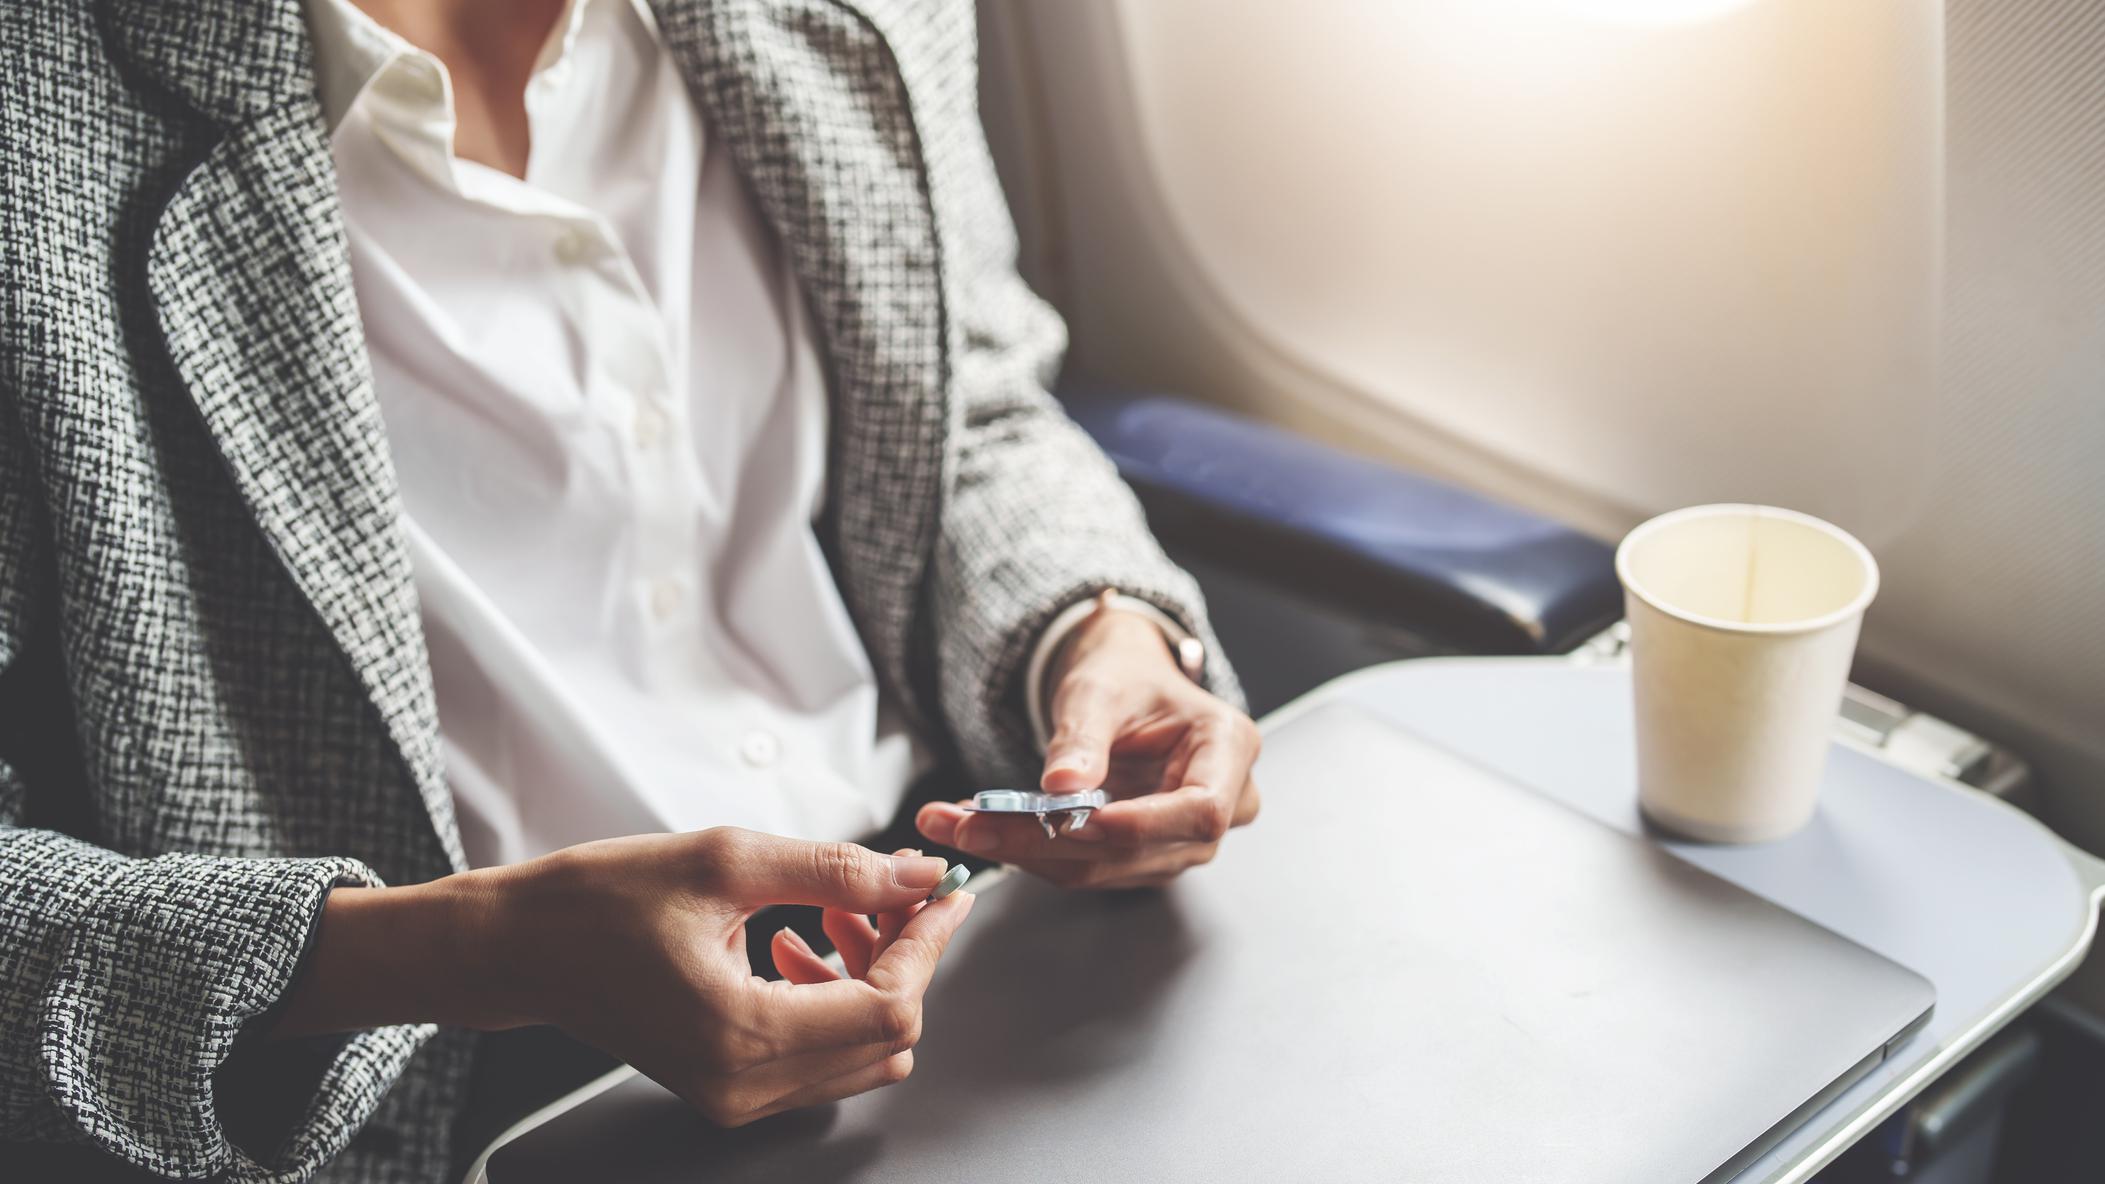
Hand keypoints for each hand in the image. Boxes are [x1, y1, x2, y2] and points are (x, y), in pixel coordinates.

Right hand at [274, 828, 973, 1126]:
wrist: (519, 949)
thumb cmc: (598, 902)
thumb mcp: (724, 860)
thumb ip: (833, 868)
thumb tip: (914, 874)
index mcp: (744, 1035)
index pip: (888, 1006)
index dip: (926, 944)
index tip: (943, 893)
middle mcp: (745, 1084)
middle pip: (886, 1035)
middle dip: (900, 955)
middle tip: (883, 888)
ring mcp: (737, 1095)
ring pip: (861, 1049)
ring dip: (868, 974)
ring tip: (832, 906)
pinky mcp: (729, 1086)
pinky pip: (820, 1054)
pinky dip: (833, 995)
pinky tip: (799, 938)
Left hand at [917, 606, 1260, 888]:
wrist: (1123, 687)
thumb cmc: (1125, 678)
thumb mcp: (1099, 689)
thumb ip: (1083, 736)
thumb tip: (1063, 786)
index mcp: (1228, 749)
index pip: (1198, 810)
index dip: (1136, 826)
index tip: (1066, 821)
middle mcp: (1222, 803)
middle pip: (1144, 848)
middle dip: (1051, 843)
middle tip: (973, 825)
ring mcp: (1183, 838)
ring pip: (1109, 868)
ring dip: (1031, 852)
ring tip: (959, 823)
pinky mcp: (1145, 855)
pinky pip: (1089, 866)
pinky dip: (1034, 852)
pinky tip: (985, 831)